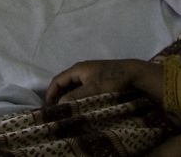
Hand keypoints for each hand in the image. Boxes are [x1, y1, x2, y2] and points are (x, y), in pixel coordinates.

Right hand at [45, 59, 162, 104]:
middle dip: (58, 95)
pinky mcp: (97, 78)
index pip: (57, 80)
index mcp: (77, 69)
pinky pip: (81, 87)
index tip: (48, 107)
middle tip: (56, 110)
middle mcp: (81, 69)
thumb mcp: (92, 88)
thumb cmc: (111, 79)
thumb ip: (75, 96)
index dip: (50, 93)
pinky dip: (77, 95)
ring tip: (66, 110)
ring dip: (68, 96)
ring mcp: (89, 73)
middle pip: (64, 83)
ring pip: (73, 85)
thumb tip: (60, 104)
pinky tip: (79, 104)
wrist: (132, 73)